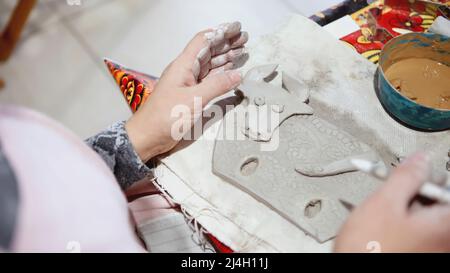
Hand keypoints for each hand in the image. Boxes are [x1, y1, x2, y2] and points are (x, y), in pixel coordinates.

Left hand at [125, 22, 247, 161]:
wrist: (147, 137)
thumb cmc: (165, 117)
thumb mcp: (193, 100)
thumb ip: (217, 86)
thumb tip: (238, 75)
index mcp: (183, 66)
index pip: (203, 41)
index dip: (219, 33)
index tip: (236, 29)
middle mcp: (186, 71)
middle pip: (208, 52)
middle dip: (226, 44)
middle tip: (244, 39)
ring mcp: (188, 84)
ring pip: (210, 66)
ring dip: (225, 58)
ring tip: (242, 51)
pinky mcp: (190, 96)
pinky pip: (208, 80)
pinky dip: (221, 75)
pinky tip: (231, 72)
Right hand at [334, 153, 449, 252]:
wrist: (351, 272)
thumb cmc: (368, 251)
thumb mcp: (384, 202)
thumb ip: (406, 177)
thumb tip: (420, 160)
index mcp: (444, 224)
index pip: (447, 188)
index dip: (427, 177)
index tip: (409, 174)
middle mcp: (444, 239)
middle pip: (438, 202)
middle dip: (414, 193)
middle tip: (392, 195)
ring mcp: (433, 249)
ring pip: (424, 217)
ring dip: (404, 208)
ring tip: (382, 214)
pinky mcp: (420, 253)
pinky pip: (416, 232)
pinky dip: (401, 224)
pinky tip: (382, 227)